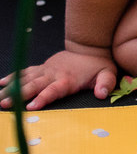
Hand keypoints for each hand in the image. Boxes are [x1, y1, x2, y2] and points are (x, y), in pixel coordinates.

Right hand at [0, 45, 116, 110]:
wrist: (89, 47)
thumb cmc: (98, 64)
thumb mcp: (108, 72)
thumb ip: (105, 83)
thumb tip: (102, 94)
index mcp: (67, 80)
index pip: (53, 90)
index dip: (43, 98)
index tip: (31, 106)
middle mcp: (53, 75)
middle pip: (34, 86)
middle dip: (19, 95)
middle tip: (5, 104)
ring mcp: (46, 70)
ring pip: (26, 79)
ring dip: (12, 88)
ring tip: (0, 98)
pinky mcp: (41, 67)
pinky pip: (25, 72)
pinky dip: (12, 77)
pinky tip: (0, 83)